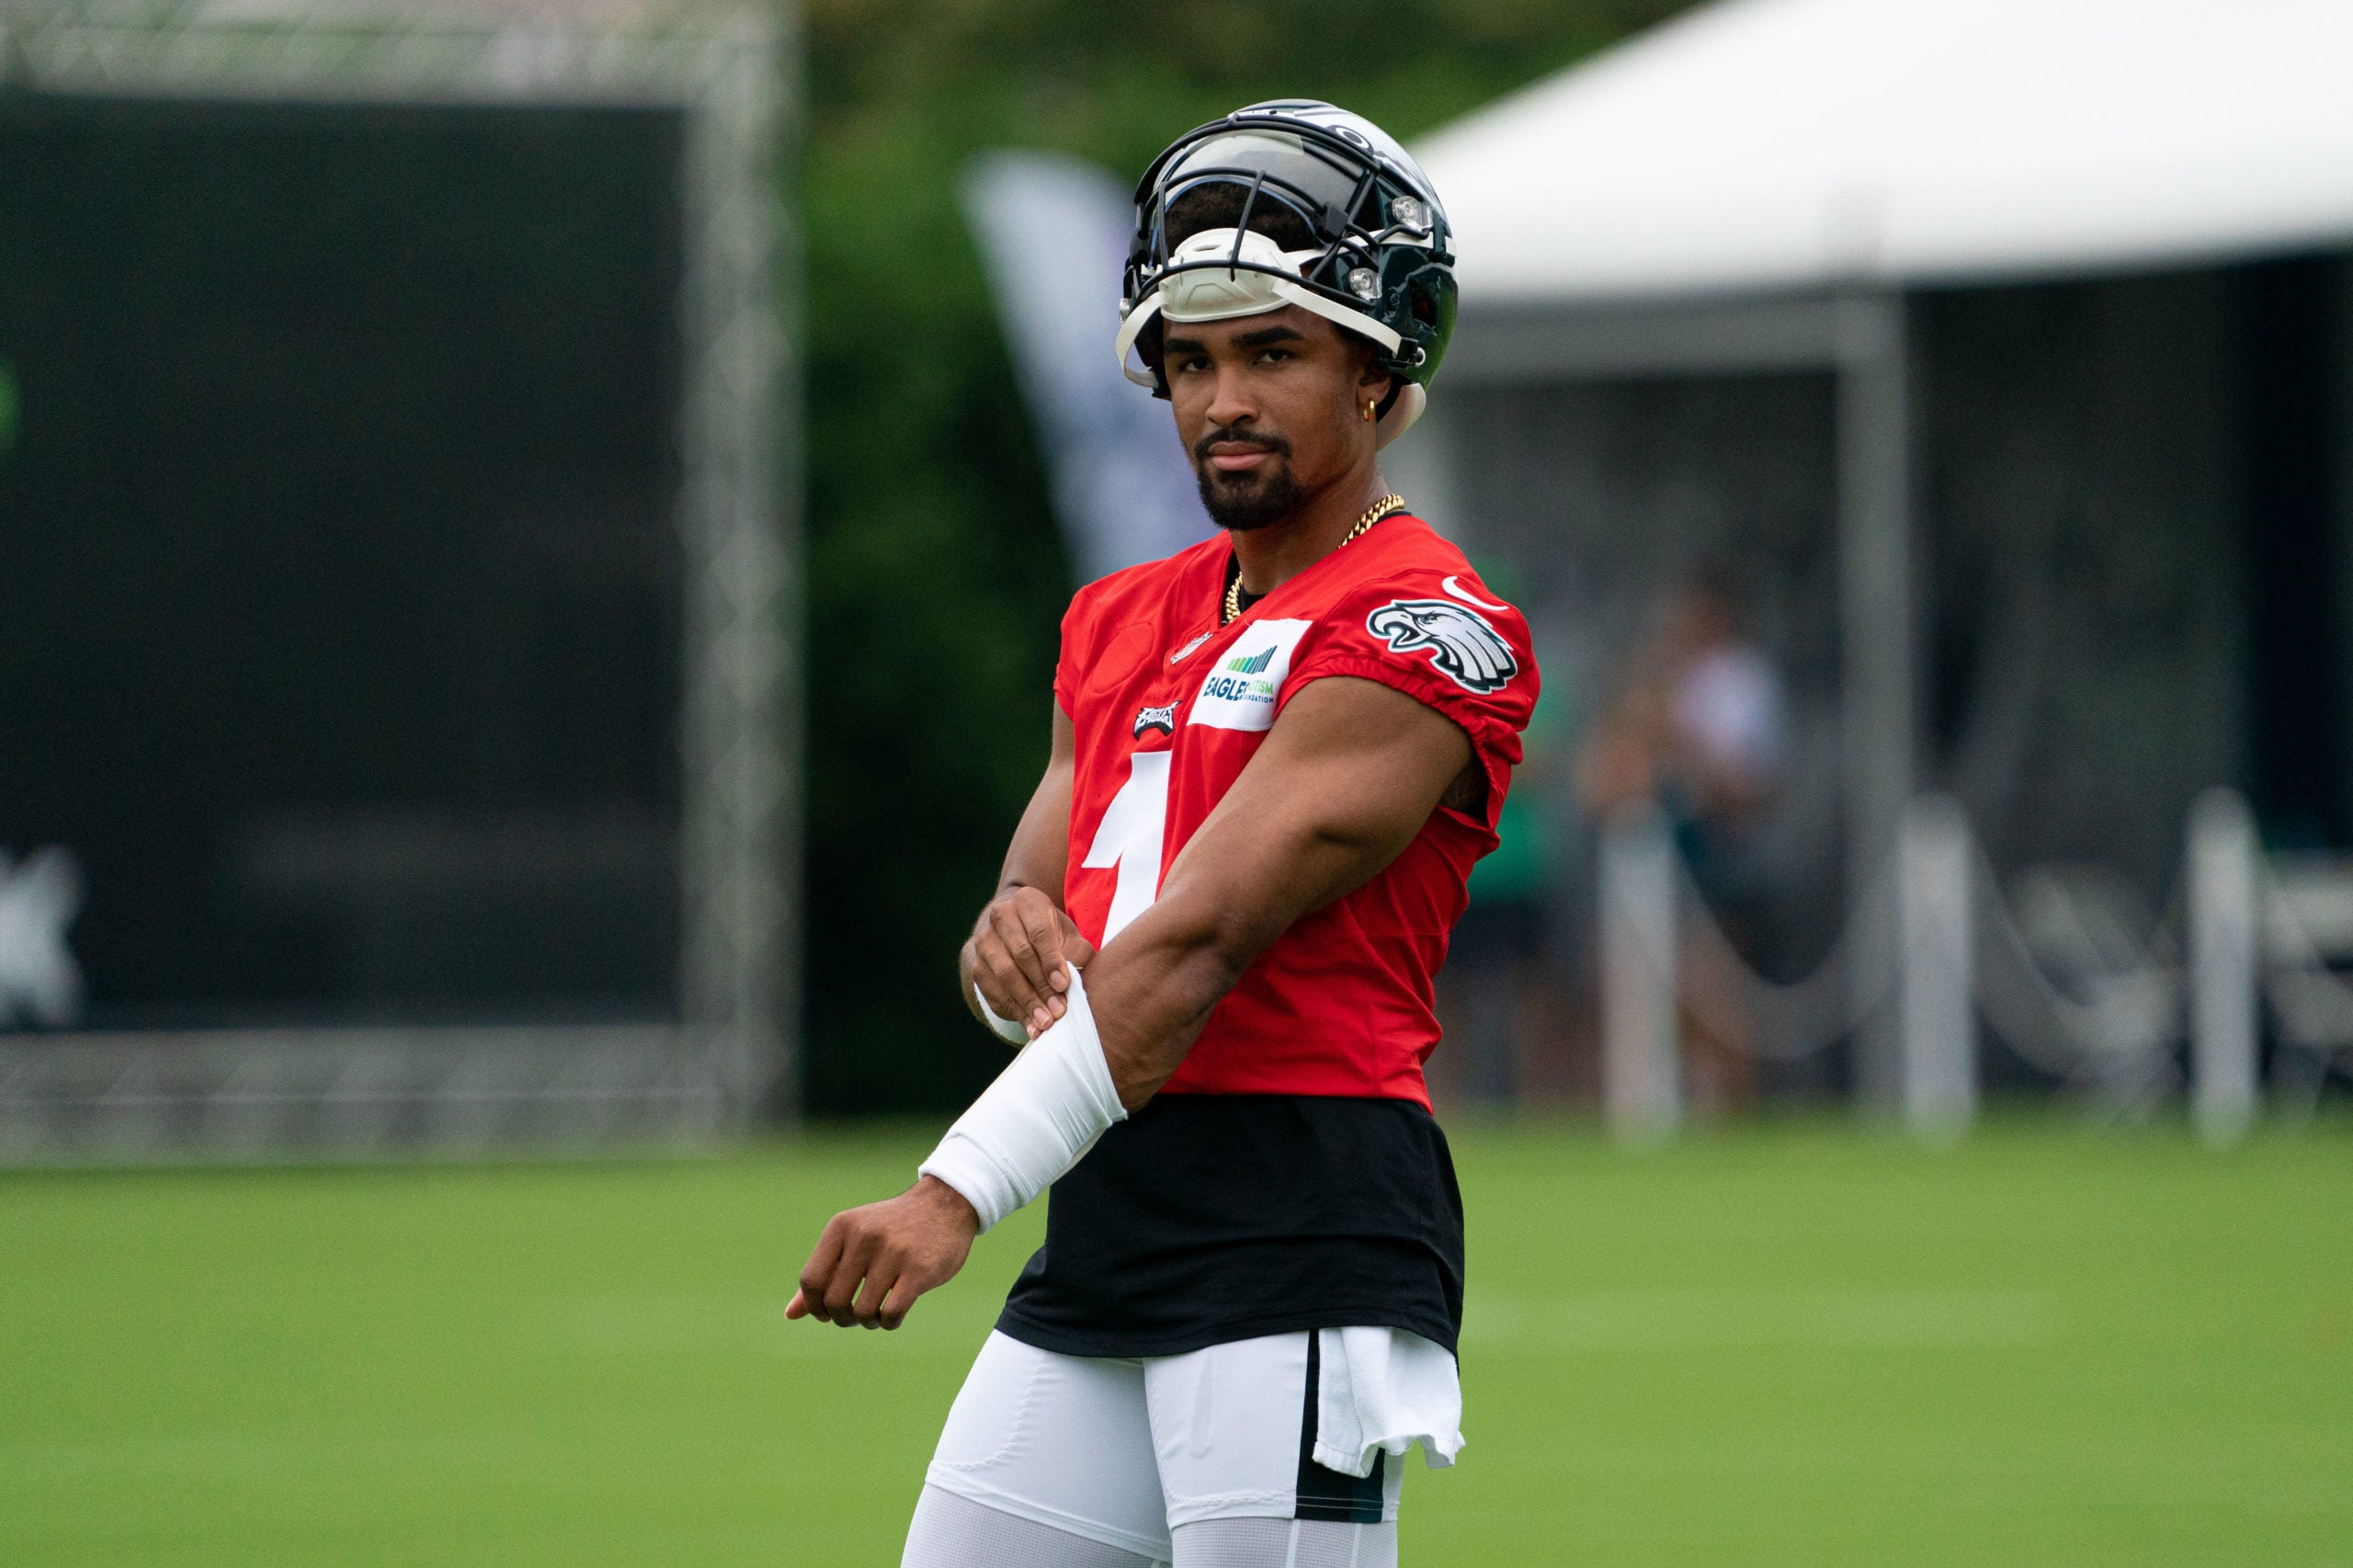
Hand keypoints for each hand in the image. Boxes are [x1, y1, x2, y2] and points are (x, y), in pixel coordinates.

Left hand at [785, 1176, 979, 1329]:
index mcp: (842, 1227)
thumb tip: (790, 1315)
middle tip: (855, 1317)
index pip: (811, 1280)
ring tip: (877, 1315)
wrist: (945, 1205)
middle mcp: (864, 1236)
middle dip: (842, 1319)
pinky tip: (894, 1316)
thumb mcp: (853, 1240)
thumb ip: (824, 1273)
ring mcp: (893, 1252)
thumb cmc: (893, 1229)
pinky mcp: (919, 1270)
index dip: (814, 1306)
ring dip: (868, 1323)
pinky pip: (891, 1314)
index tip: (828, 1313)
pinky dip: (888, 1324)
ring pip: (862, 1312)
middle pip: (834, 1301)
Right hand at [962, 886, 1096, 1039]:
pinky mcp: (977, 966)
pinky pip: (994, 992)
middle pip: (1021, 955)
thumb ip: (1077, 954)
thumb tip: (1073, 981)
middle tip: (1059, 1010)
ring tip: (1046, 1023)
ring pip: (1005, 974)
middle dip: (1042, 986)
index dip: (1051, 960)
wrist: (1019, 935)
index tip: (1064, 984)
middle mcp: (1001, 917)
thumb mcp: (1069, 938)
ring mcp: (985, 942)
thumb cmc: (1053, 938)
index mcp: (1027, 902)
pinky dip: (1015, 1012)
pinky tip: (1032, 1027)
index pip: (1039, 932)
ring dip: (1027, 1002)